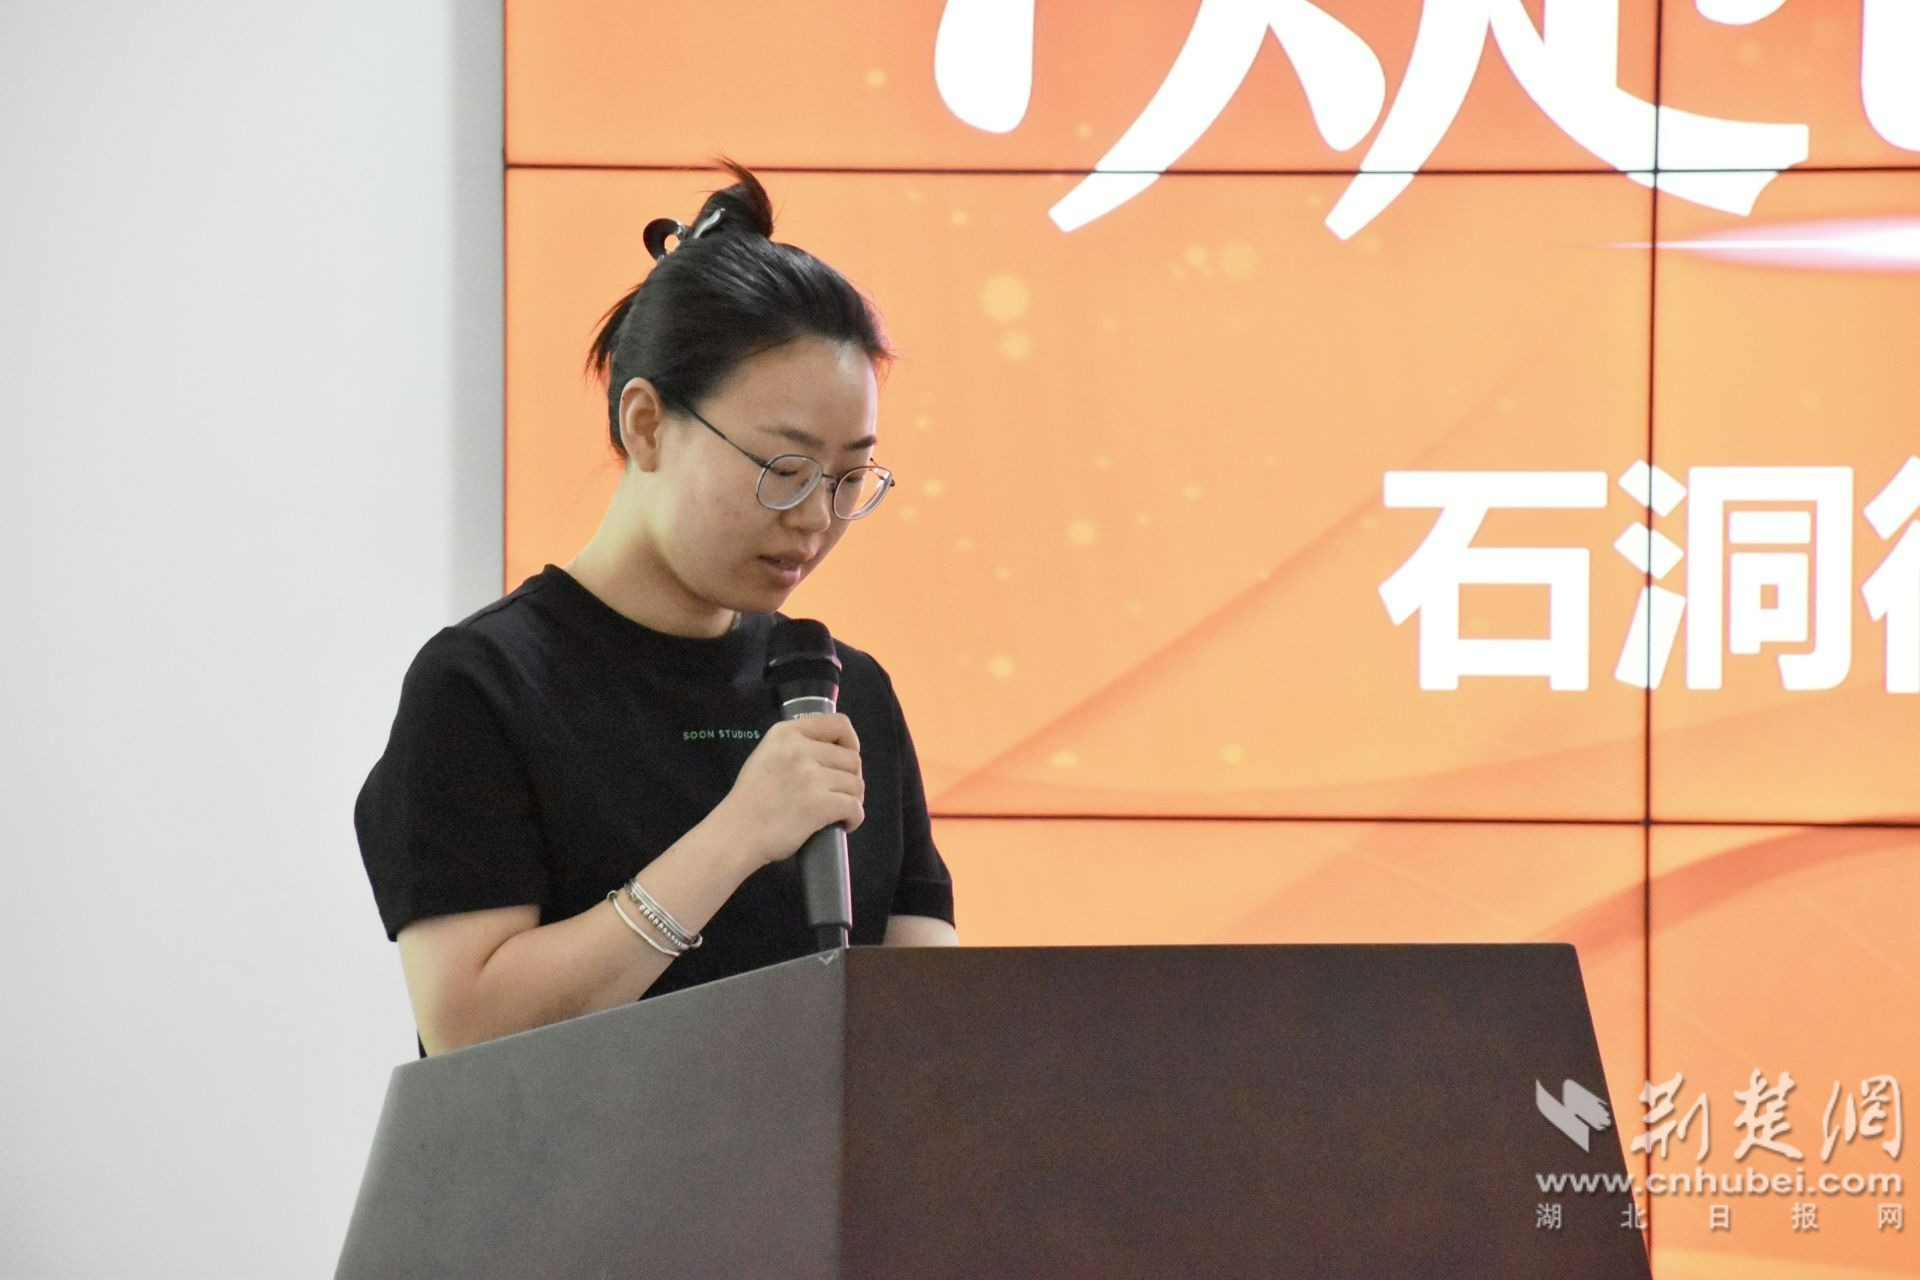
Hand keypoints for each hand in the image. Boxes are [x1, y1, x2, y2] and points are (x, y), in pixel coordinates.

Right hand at [709, 715, 864, 867]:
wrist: (736, 833)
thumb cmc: (750, 799)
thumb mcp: (767, 756)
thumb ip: (795, 746)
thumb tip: (831, 752)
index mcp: (787, 733)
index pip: (839, 724)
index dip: (851, 742)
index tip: (845, 760)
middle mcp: (800, 749)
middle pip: (852, 758)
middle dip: (851, 778)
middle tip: (838, 794)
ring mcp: (811, 777)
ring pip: (856, 784)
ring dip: (853, 799)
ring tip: (838, 811)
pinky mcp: (819, 804)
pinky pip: (855, 807)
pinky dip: (855, 818)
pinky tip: (843, 824)